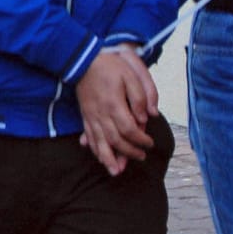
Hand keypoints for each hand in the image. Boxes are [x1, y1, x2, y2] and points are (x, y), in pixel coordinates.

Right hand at [74, 46, 156, 175]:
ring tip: (116, 172)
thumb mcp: (130, 76)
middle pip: (115, 140)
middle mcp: (101, 114)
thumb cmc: (109, 67)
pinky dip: (94, 149)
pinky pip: (89, 137)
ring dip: (108, 159)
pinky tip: (100, 157)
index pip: (129, 130)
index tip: (150, 143)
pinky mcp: (85, 116)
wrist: (83, 61)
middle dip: (129, 152)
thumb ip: (140, 97)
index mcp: (114, 105)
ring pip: (99, 143)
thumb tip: (146, 117)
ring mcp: (91, 117)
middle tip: (141, 157)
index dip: (141, 140)